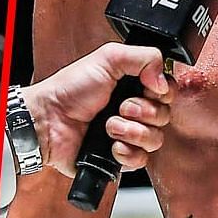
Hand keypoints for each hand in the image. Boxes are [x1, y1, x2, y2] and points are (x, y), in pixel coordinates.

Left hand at [21, 42, 173, 176]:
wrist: (49, 121)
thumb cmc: (70, 89)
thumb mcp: (108, 58)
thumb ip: (144, 57)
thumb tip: (164, 80)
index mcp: (133, 85)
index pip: (168, 92)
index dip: (161, 92)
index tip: (146, 88)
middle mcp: (133, 110)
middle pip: (164, 116)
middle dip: (143, 111)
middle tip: (121, 107)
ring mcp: (128, 135)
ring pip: (155, 140)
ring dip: (131, 131)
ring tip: (109, 126)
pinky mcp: (120, 158)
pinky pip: (141, 160)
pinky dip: (126, 152)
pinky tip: (110, 144)